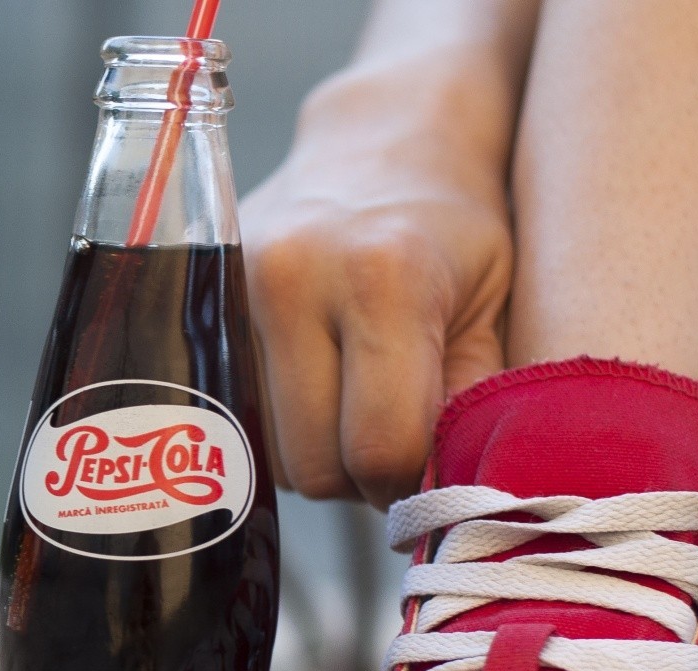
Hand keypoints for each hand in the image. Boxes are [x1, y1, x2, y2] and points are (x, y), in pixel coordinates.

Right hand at [243, 72, 515, 507]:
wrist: (380, 141)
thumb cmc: (457, 226)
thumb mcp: (497, 310)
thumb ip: (477, 408)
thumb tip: (452, 503)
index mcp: (384, 279)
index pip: (379, 449)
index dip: (411, 481)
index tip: (430, 465)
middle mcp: (292, 279)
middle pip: (314, 465)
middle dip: (359, 476)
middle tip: (392, 440)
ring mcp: (233, 288)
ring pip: (266, 452)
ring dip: (314, 453)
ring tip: (349, 402)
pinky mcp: (200, 300)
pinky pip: (234, 414)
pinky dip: (276, 424)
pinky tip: (309, 386)